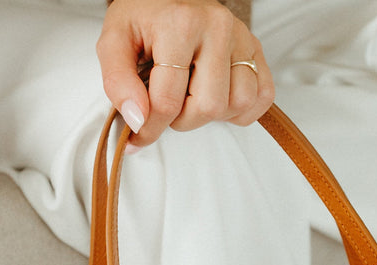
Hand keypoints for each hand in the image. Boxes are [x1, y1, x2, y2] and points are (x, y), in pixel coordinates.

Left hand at [98, 0, 274, 149]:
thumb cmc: (144, 20)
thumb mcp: (115, 41)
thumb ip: (117, 81)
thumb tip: (136, 119)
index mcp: (181, 24)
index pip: (168, 102)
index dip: (149, 129)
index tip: (137, 132)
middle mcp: (218, 27)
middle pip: (207, 108)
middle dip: (182, 120)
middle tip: (168, 103)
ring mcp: (242, 38)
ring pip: (238, 104)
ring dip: (212, 115)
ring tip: (192, 97)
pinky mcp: (256, 50)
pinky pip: (262, 96)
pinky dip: (240, 109)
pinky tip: (217, 98)